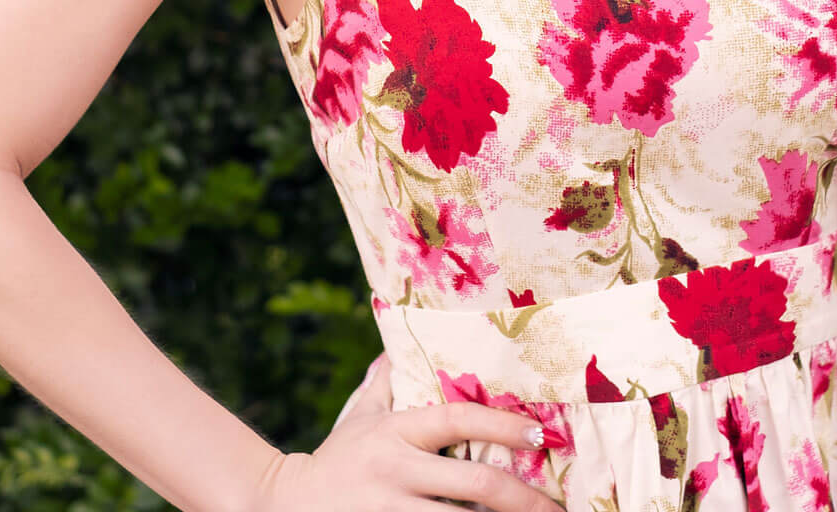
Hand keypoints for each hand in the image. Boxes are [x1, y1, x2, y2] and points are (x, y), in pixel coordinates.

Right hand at [253, 350, 563, 510]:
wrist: (281, 505)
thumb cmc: (335, 460)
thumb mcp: (360, 417)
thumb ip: (385, 384)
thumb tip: (398, 342)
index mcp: (397, 432)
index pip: (459, 420)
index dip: (502, 425)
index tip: (539, 434)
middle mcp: (396, 470)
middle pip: (473, 483)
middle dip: (521, 497)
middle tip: (555, 507)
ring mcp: (389, 511)